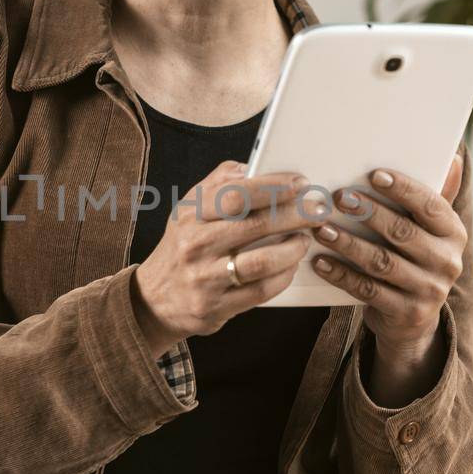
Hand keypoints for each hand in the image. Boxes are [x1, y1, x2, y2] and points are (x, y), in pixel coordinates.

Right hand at [131, 159, 321, 356]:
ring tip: (305, 239)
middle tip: (318, 211)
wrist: (154, 299)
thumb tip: (254, 167)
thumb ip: (218, 184)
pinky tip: (292, 265)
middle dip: (295, 215)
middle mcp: (196, 245)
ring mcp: (205, 278)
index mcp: (191, 214)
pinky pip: (260, 290)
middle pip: (255, 225)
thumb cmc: (182, 246)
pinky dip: (283, 276)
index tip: (300, 183)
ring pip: (262, 261)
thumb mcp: (189, 210)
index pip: (236, 194)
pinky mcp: (216, 306)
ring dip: (293, 249)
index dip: (273, 186)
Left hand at [309, 151, 466, 354]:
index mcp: (454, 234)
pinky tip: (320, 261)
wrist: (413, 319)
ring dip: (349, 243)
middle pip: (403, 232)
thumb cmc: (414, 259)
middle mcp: (448, 262)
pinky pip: (367, 290)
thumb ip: (433, 198)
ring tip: (322, 228)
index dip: (403, 189)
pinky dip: (341, 274)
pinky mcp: (406, 313)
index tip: (374, 175)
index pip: (431, 206)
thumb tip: (452, 157)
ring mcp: (429, 290)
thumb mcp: (429, 231)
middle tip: (338, 197)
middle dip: (369, 213)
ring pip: (382, 262)